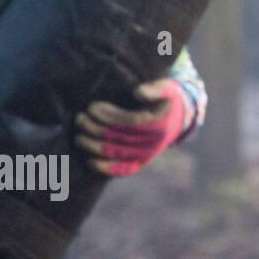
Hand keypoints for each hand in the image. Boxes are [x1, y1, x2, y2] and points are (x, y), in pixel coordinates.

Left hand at [75, 78, 191, 176]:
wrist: (180, 118)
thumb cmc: (167, 99)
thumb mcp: (167, 88)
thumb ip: (155, 88)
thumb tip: (138, 92)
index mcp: (158, 123)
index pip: (127, 121)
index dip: (107, 115)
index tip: (92, 107)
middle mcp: (152, 142)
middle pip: (117, 137)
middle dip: (94, 128)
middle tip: (80, 118)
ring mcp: (146, 155)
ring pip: (114, 153)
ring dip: (93, 146)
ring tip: (79, 136)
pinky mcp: (141, 163)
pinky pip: (121, 169)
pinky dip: (104, 167)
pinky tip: (90, 160)